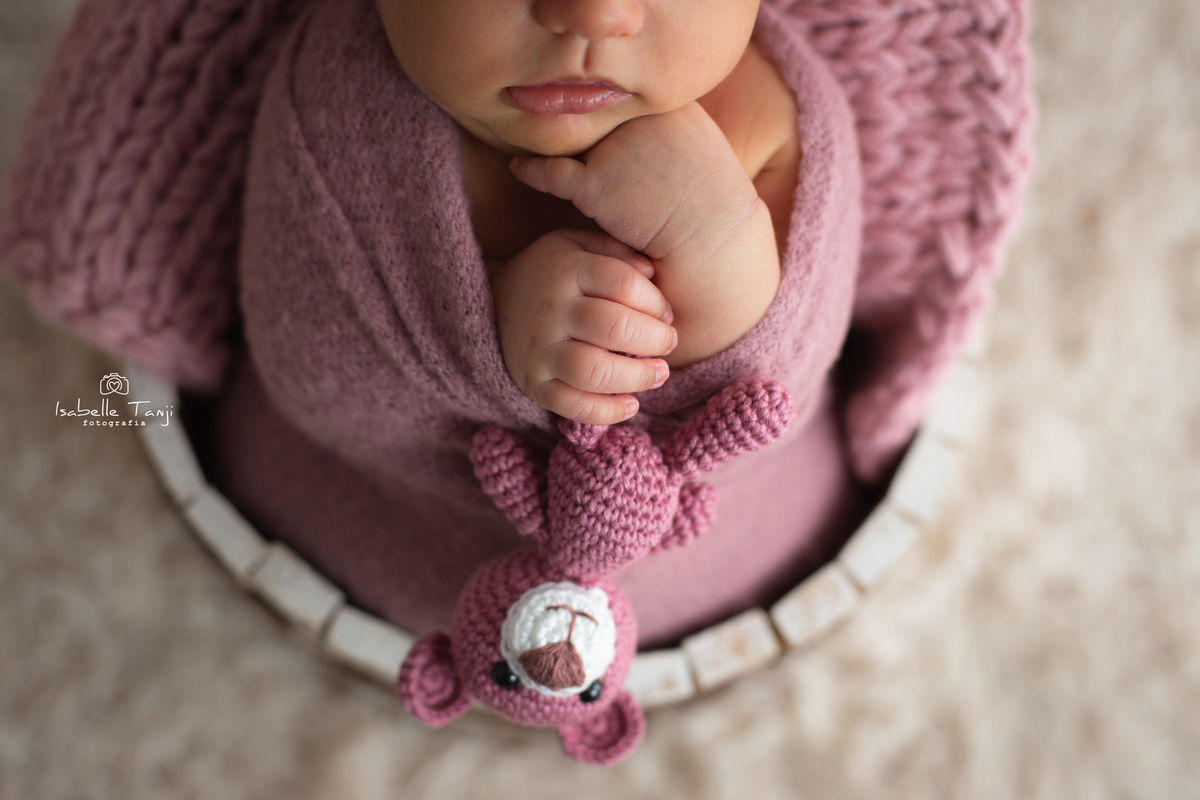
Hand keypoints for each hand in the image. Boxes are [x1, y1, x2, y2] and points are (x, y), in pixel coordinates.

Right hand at [490, 229, 677, 424]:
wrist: (493, 303)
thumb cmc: (553, 274)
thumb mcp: (578, 246)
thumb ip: (617, 253)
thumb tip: (653, 274)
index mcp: (567, 269)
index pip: (622, 283)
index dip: (655, 302)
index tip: (666, 314)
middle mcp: (551, 310)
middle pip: (613, 327)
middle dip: (655, 339)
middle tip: (668, 343)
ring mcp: (539, 350)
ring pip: (594, 370)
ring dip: (636, 377)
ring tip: (658, 374)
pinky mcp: (533, 384)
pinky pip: (571, 405)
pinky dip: (607, 412)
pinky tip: (630, 404)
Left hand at [510, 102, 778, 366]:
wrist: (714, 245)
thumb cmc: (713, 206)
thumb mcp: (702, 145)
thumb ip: (669, 125)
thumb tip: (641, 121)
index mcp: (668, 103)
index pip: (622, 99)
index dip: (607, 113)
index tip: (594, 120)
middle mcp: (638, 118)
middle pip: (594, 115)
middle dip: (582, 126)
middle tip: (558, 129)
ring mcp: (614, 150)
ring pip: (571, 140)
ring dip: (555, 145)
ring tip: (534, 144)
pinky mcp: (594, 186)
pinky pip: (549, 172)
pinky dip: (531, 170)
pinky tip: (520, 169)